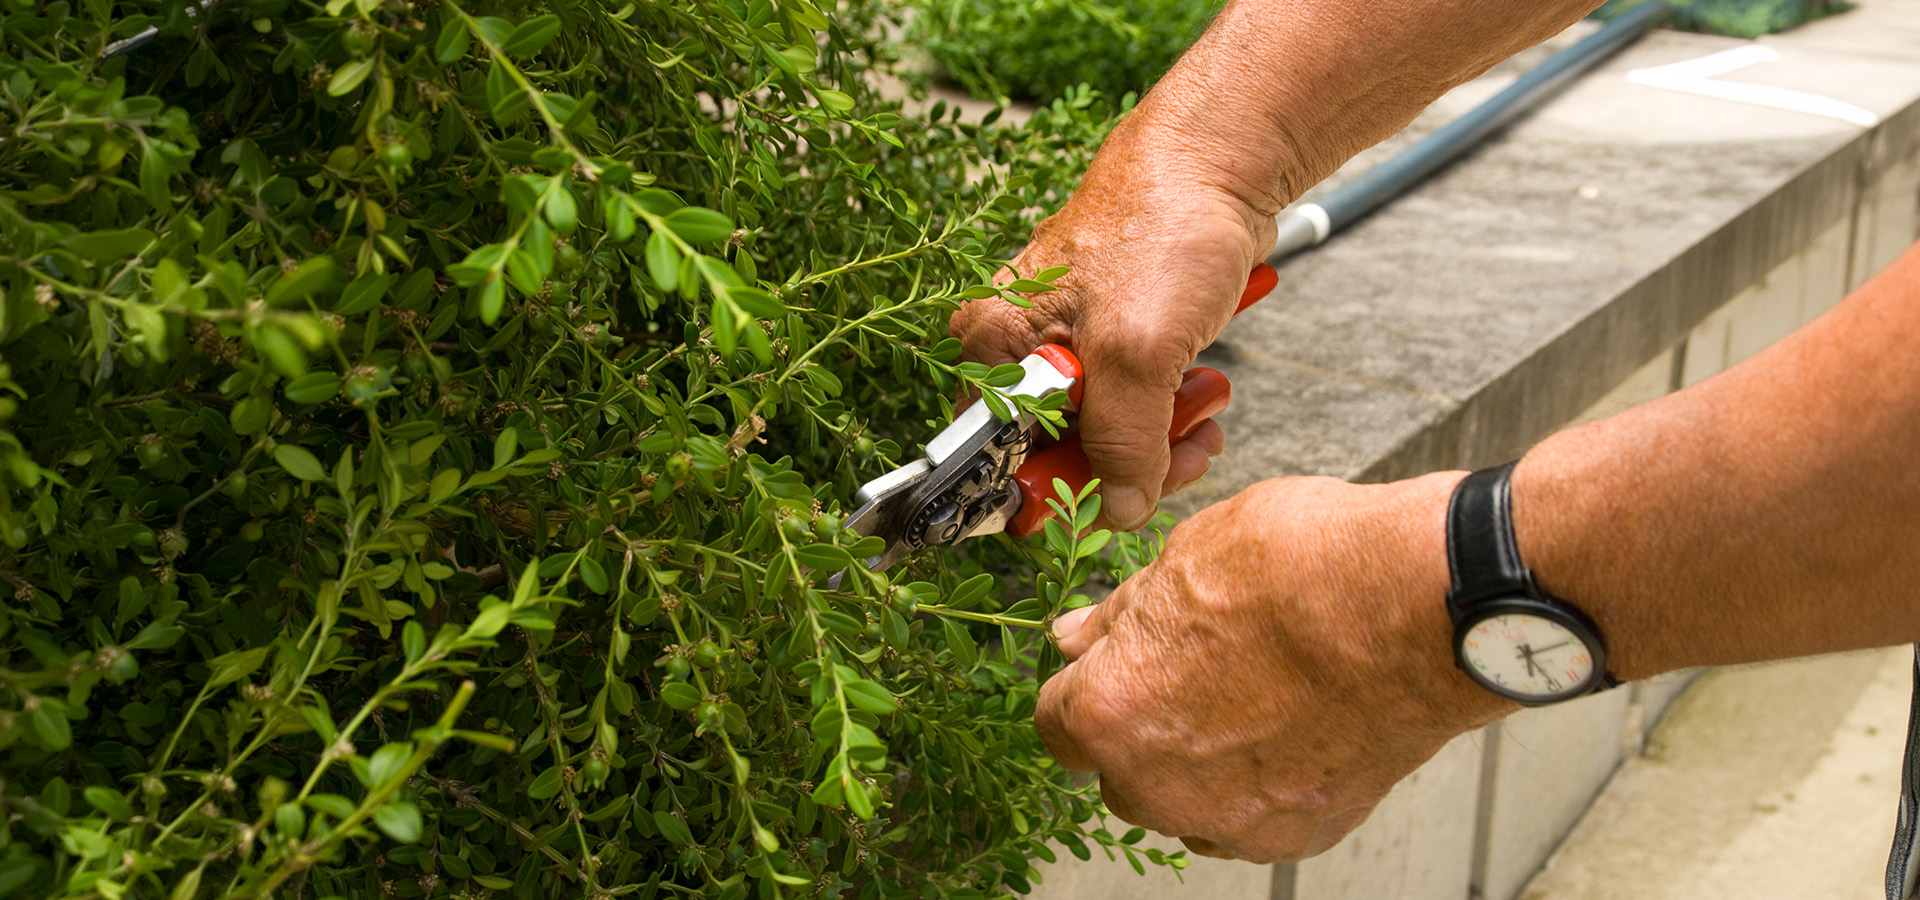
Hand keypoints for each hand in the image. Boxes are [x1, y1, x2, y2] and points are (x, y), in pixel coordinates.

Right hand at [948, 107, 1278, 529]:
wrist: (1221, 164)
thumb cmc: (1163, 230)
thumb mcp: (1137, 353)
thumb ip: (1123, 444)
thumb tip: (1120, 510)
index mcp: (993, 349)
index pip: (998, 460)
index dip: (1055, 490)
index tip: (1112, 499)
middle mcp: (1018, 351)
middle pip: (1059, 455)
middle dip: (1130, 462)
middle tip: (1181, 448)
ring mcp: (1069, 349)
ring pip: (1108, 437)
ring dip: (1165, 437)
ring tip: (1205, 404)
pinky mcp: (1115, 343)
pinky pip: (1138, 407)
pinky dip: (1176, 409)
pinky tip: (1206, 389)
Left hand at [1035, 473, 1516, 861]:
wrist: (1420, 605)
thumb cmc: (1306, 570)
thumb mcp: (1185, 558)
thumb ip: (1120, 616)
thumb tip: (1078, 635)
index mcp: (1112, 712)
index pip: (1056, 719)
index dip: (1085, 683)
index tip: (1113, 663)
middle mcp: (1159, 784)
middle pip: (1119, 767)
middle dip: (1142, 723)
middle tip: (1195, 666)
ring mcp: (1229, 818)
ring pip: (1183, 799)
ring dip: (1198, 760)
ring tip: (1253, 690)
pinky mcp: (1297, 833)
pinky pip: (1250, 816)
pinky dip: (1261, 780)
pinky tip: (1295, 723)